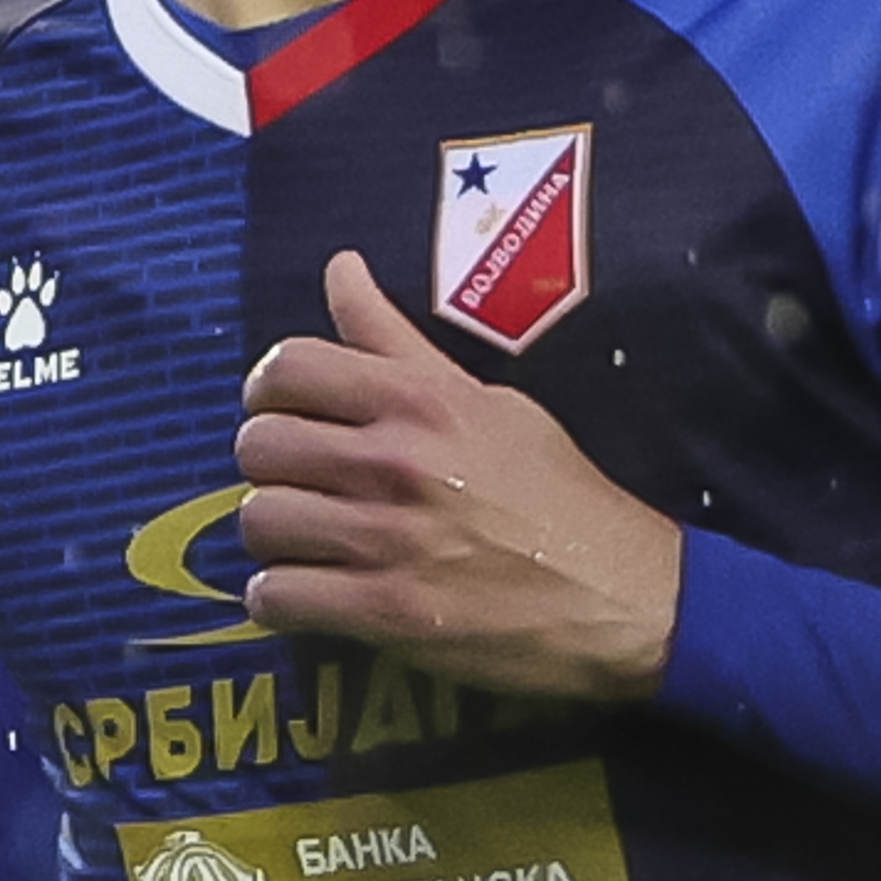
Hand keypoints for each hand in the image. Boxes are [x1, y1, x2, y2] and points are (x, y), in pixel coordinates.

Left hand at [236, 249, 683, 701]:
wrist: (621, 597)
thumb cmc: (558, 494)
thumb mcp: (487, 399)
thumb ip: (397, 340)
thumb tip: (339, 268)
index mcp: (421, 401)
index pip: (288, 367)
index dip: (269, 390)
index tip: (284, 411)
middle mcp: (397, 462)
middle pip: (258, 445)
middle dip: (270, 465)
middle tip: (301, 482)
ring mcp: (388, 540)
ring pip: (260, 520)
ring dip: (274, 534)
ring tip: (306, 540)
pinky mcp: (386, 612)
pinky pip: (276, 596)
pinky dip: (278, 598)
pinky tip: (309, 592)